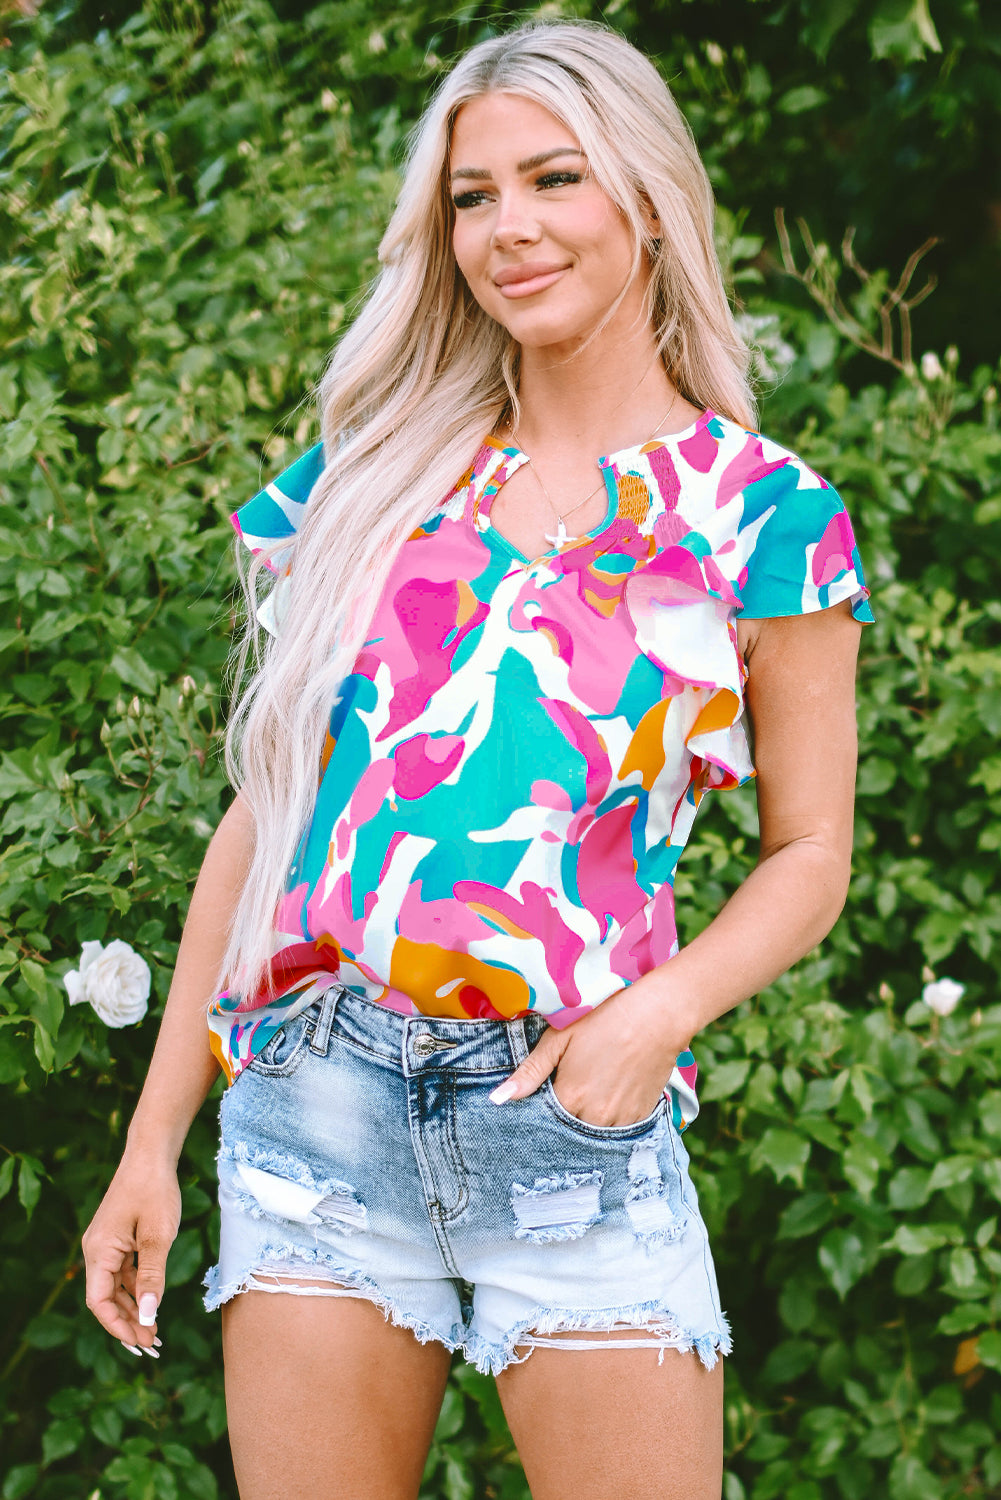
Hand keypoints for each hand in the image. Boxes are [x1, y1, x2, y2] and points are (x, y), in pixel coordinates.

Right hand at [82, 1153, 180, 1358]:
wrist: (152, 1154)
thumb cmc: (155, 1190)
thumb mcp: (158, 1236)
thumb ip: (152, 1276)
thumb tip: (149, 1314)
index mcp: (99, 1251)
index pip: (99, 1301)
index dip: (117, 1326)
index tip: (139, 1342)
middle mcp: (97, 1250)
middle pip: (106, 1298)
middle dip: (127, 1323)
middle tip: (152, 1345)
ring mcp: (107, 1244)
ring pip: (115, 1287)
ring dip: (133, 1308)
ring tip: (154, 1330)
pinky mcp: (119, 1238)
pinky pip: (123, 1271)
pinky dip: (136, 1288)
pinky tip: (152, 1301)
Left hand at [490, 983, 690, 1127]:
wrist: (657, 1016)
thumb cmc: (604, 1019)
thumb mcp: (560, 1038)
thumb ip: (529, 1071)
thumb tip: (497, 1099)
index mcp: (569, 1097)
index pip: (544, 1119)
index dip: (542, 1108)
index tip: (545, 1095)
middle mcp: (593, 1116)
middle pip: (568, 1129)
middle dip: (563, 1116)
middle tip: (570, 1090)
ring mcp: (619, 1120)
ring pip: (593, 1133)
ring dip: (587, 1120)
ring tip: (591, 1092)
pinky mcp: (640, 1117)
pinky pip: (617, 1131)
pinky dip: (610, 1120)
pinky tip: (610, 1096)